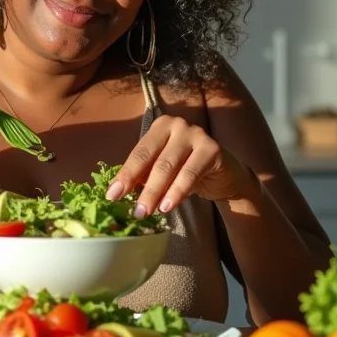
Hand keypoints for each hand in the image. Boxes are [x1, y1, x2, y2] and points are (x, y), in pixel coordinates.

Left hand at [105, 115, 260, 215]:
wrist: (224, 175)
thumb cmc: (186, 170)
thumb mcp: (163, 171)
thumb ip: (144, 176)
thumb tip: (118, 194)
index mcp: (159, 127)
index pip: (139, 153)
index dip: (125, 175)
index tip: (111, 196)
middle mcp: (177, 125)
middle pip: (153, 159)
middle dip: (140, 187)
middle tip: (132, 210)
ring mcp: (196, 134)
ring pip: (169, 167)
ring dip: (155, 192)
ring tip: (146, 212)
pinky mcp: (212, 148)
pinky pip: (190, 174)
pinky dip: (177, 192)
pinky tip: (167, 206)